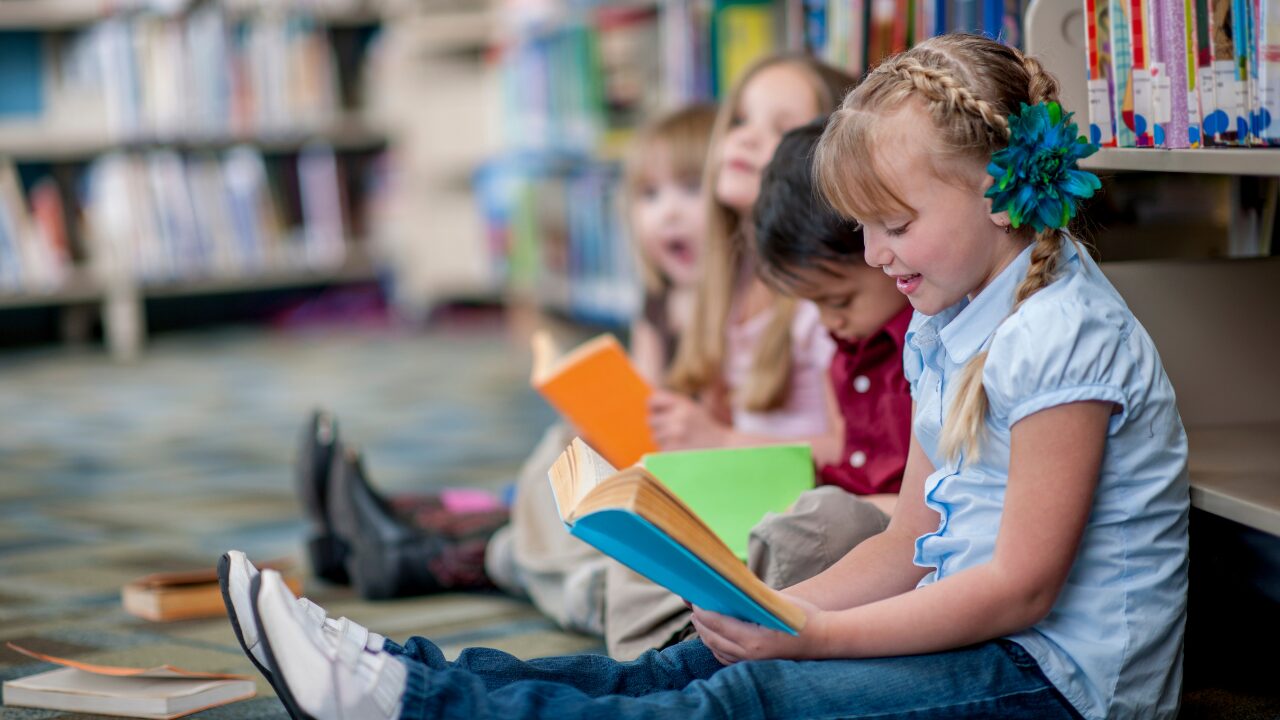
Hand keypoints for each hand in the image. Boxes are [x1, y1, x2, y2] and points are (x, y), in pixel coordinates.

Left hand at [647, 390, 729, 449]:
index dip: (653, 407)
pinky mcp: (675, 451)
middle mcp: (679, 417)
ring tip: (681, 441)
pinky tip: (682, 450)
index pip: (653, 401)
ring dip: (664, 440)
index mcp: (683, 404)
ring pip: (655, 437)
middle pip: (651, 421)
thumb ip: (671, 405)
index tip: (659, 413)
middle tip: (675, 431)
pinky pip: (661, 449)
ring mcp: (676, 436)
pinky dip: (668, 451)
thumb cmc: (705, 429)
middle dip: (659, 426)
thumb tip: (645, 407)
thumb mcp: (692, 410)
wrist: (724, 449)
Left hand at [690, 596, 827, 664]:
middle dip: (700, 623)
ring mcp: (753, 663)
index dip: (703, 612)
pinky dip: (717, 647)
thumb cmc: (803, 617)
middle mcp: (751, 655)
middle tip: (692, 607)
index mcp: (754, 639)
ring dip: (706, 635)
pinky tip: (714, 636)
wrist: (825, 639)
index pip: (718, 624)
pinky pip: (728, 659)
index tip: (695, 600)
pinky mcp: (756, 665)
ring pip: (718, 651)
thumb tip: (730, 584)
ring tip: (700, 619)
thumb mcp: (777, 601)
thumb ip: (752, 595)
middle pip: (713, 639)